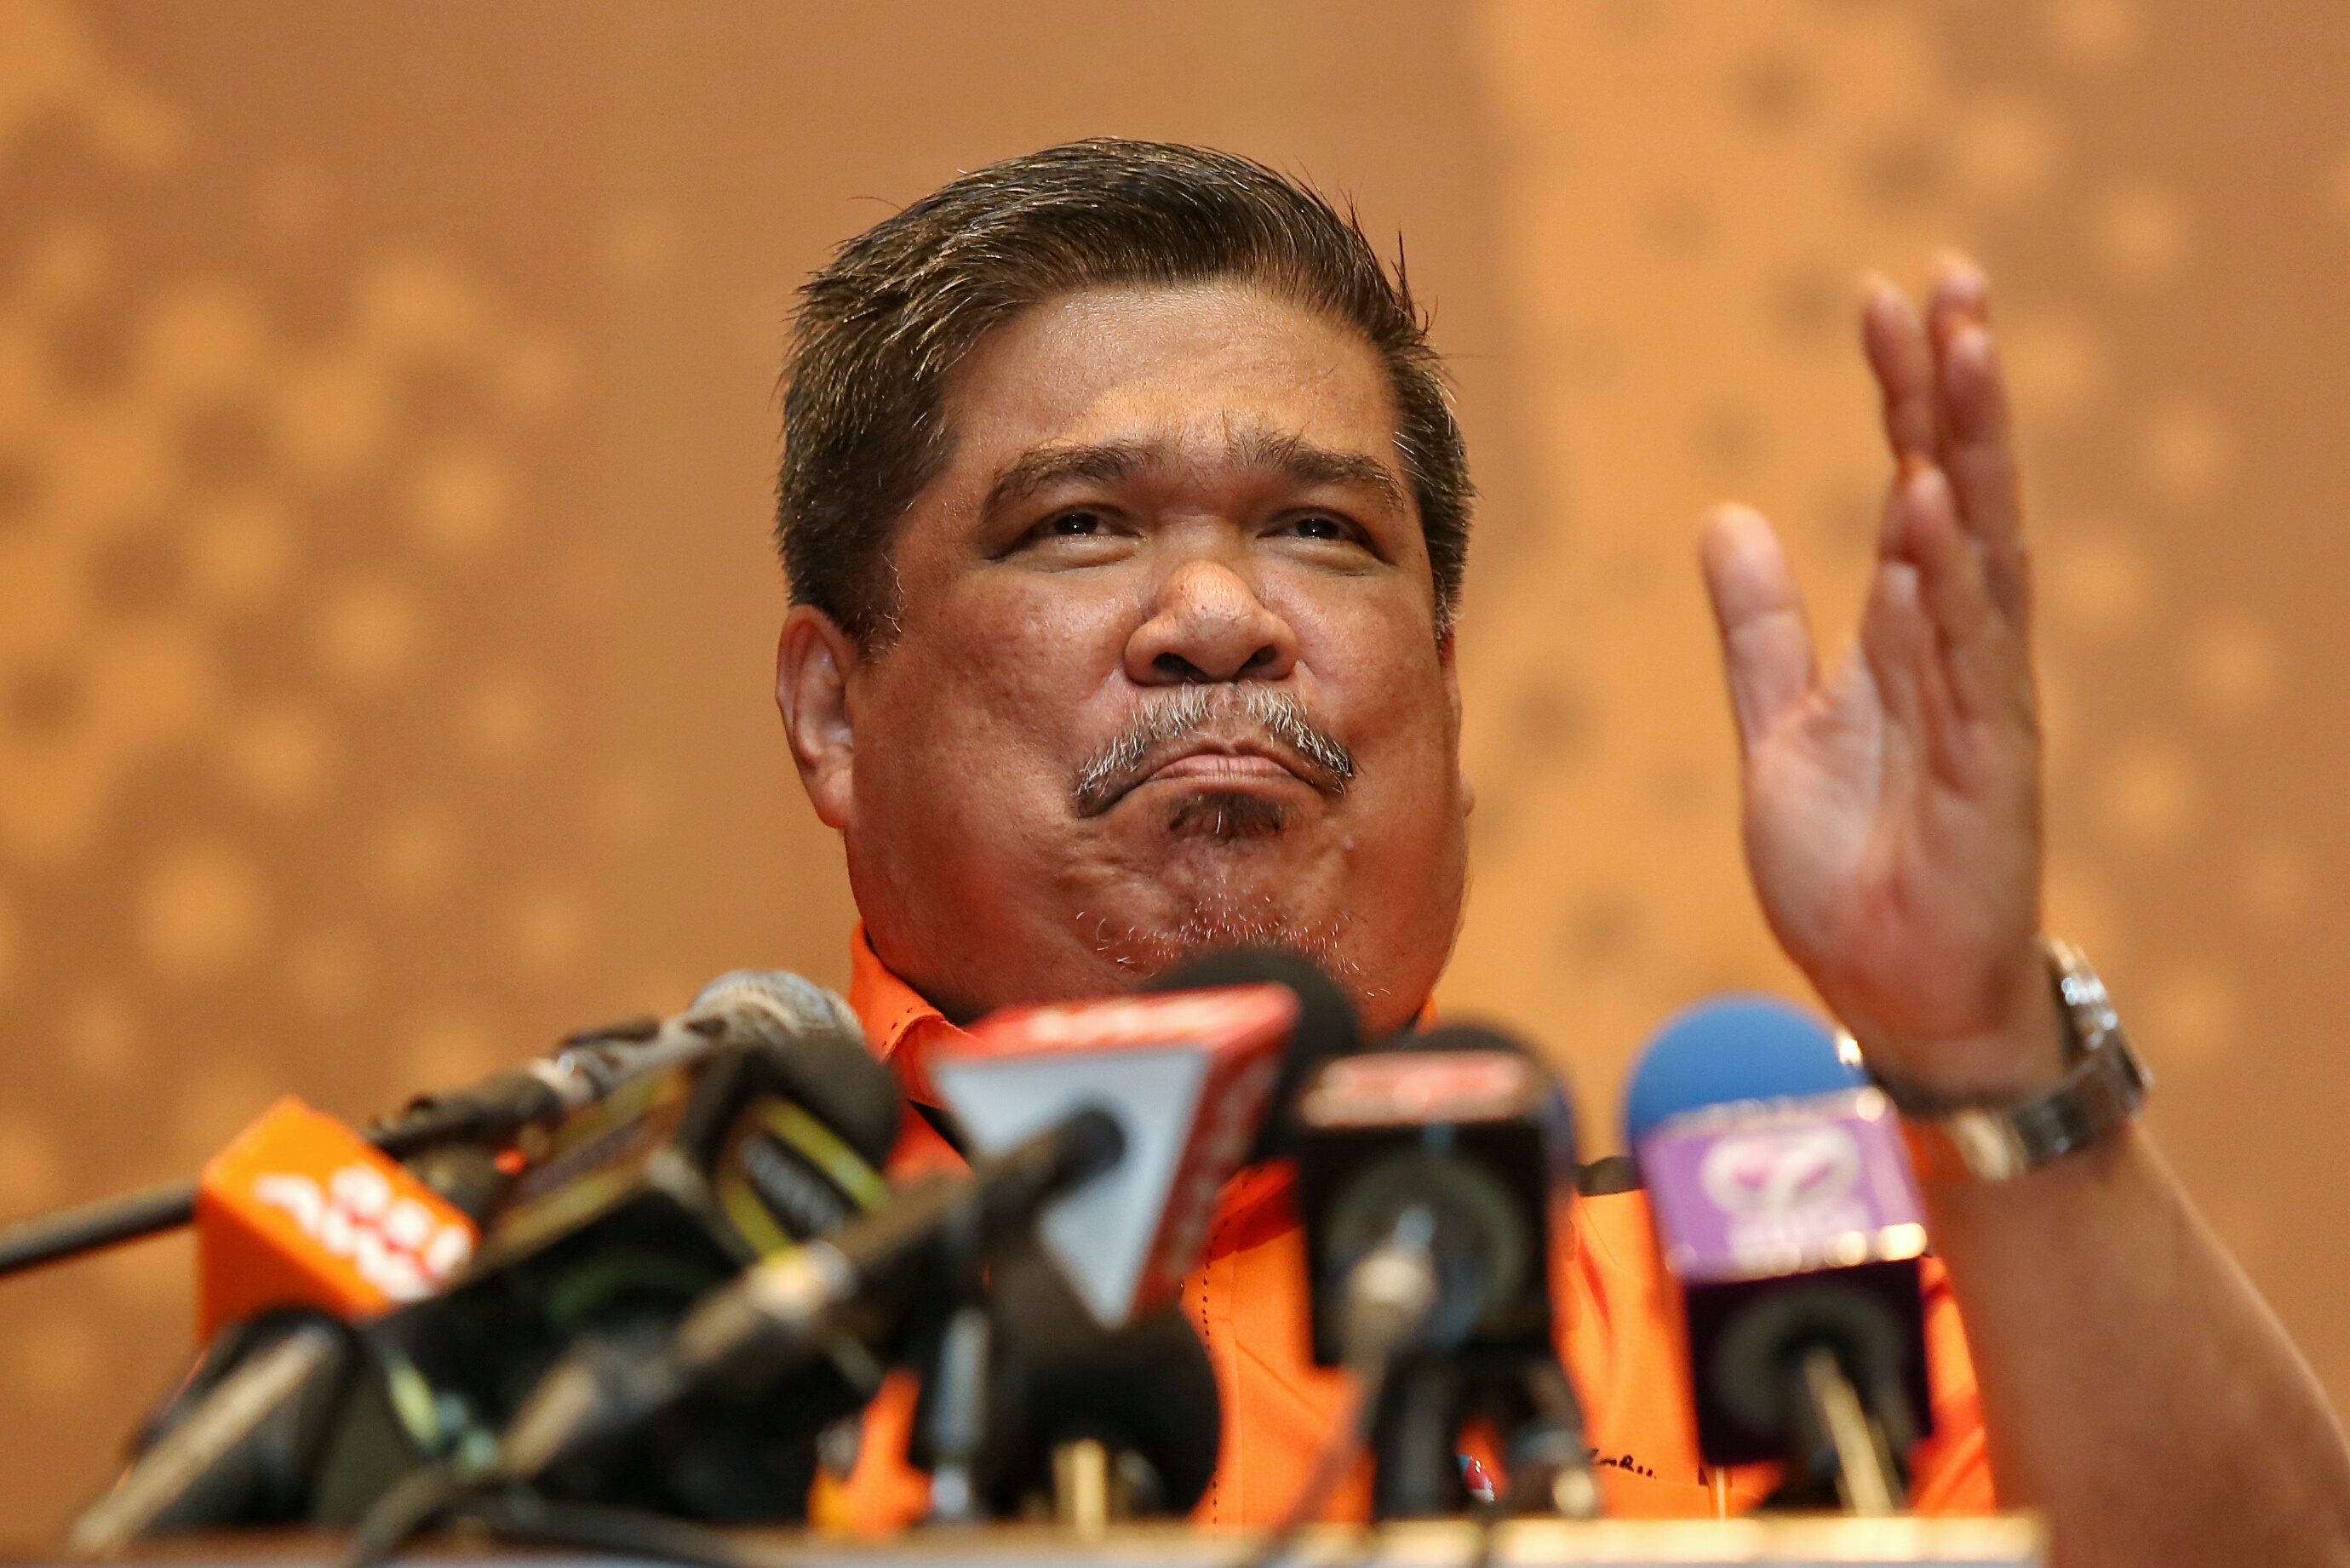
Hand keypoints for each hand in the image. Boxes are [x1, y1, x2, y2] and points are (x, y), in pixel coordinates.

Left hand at [1700, 256, 2064, 1099]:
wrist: (1893, 993)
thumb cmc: (1853, 865)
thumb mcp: (1777, 728)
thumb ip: (1758, 626)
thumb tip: (1726, 514)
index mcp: (1905, 633)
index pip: (1910, 482)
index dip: (1900, 393)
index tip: (1881, 297)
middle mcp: (1954, 648)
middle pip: (1960, 491)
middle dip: (1955, 388)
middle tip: (1950, 280)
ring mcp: (1979, 701)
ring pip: (1981, 552)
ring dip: (1966, 453)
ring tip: (1960, 351)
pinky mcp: (1989, 766)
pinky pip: (1966, 659)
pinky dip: (1946, 582)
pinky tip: (1925, 508)